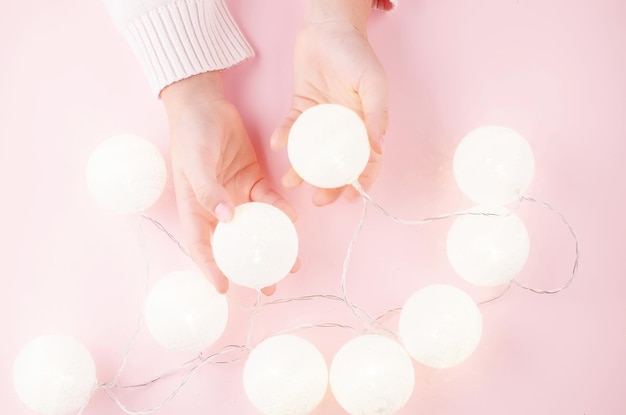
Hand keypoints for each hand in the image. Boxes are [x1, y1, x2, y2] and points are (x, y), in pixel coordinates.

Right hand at [162, 72, 296, 294]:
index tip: (224, 289)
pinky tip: (292, 218)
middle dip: (250, 268)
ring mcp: (236, 194)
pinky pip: (268, 199)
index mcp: (195, 207)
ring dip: (273, 245)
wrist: (205, 103)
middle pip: (234, 244)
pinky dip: (280, 210)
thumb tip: (227, 218)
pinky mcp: (253, 179)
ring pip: (257, 227)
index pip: (201, 246)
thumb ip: (208, 189)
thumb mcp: (195, 161)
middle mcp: (216, 207)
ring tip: (291, 264)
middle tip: (268, 287)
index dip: (210, 269)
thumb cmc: (191, 133)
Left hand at [271, 0, 387, 205]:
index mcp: (365, 125)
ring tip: (291, 182)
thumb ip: (377, 114)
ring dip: (302, 171)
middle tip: (317, 200)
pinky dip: (285, 137)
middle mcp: (343, 128)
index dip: (361, 183)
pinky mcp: (301, 109)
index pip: (367, 161)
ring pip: (311, 154)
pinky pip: (292, 129)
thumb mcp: (373, 83)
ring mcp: (321, 120)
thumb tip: (379, 148)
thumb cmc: (356, 53)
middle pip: (336, 165)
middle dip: (328, 186)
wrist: (327, 29)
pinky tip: (278, 144)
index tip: (349, 199)